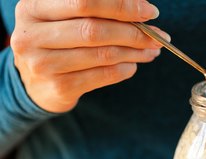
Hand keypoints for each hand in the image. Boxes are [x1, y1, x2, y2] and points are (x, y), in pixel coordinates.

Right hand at [11, 0, 169, 112]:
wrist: (36, 82)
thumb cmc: (59, 42)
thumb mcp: (67, 18)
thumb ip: (99, 11)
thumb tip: (143, 11)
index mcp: (33, 7)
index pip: (85, 1)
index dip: (122, 6)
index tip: (150, 11)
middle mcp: (32, 34)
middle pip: (94, 30)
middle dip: (134, 32)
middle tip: (158, 37)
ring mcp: (43, 64)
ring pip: (103, 54)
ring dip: (135, 52)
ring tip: (152, 50)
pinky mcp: (60, 87)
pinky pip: (104, 76)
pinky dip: (125, 69)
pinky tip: (134, 64)